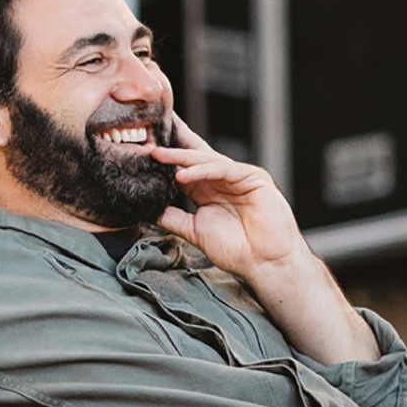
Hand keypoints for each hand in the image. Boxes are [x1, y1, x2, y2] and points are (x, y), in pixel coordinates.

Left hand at [152, 116, 379, 362]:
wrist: (264, 262)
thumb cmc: (236, 249)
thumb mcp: (194, 231)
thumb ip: (172, 217)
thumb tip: (147, 210)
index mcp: (208, 190)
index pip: (184, 168)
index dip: (166, 160)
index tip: (143, 154)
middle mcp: (222, 180)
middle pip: (193, 157)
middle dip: (170, 150)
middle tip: (147, 143)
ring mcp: (238, 177)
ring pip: (206, 160)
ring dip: (181, 157)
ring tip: (159, 156)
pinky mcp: (253, 177)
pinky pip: (224, 169)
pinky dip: (203, 170)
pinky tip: (183, 175)